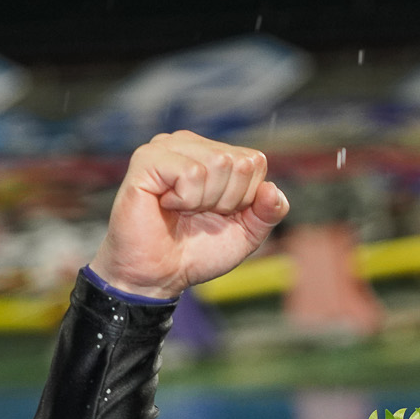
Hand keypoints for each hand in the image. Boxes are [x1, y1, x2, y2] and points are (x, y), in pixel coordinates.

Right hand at [88, 131, 288, 298]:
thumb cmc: (198, 251)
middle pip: (239, 162)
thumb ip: (269, 212)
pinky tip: (166, 205)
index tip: (218, 213)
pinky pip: (191, 173)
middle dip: (227, 200)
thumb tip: (272, 189)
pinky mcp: (146, 160)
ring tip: (181, 210)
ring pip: (218, 163)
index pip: (255, 162)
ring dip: (205, 201)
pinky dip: (186, 199)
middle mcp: (190, 144)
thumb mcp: (247, 233)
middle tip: (197, 214)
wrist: (159, 274)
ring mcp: (166, 148)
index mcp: (214, 153)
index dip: (245, 198)